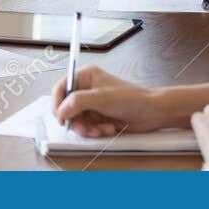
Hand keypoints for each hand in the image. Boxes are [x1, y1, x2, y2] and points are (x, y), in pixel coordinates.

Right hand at [51, 65, 170, 137]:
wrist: (150, 113)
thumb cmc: (131, 98)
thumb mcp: (101, 98)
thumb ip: (77, 102)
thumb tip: (61, 110)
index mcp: (86, 76)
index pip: (61, 87)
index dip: (58, 103)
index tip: (60, 118)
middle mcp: (87, 89)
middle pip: (67, 108)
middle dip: (77, 121)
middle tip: (86, 128)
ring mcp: (93, 104)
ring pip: (77, 121)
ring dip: (88, 128)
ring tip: (102, 129)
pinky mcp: (98, 117)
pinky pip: (87, 127)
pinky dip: (95, 131)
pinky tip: (108, 128)